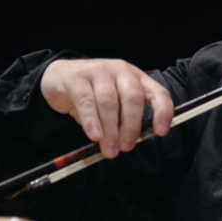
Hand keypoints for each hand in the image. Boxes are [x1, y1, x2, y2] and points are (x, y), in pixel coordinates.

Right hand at [40, 59, 173, 158]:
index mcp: (137, 78)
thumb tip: (129, 142)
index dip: (163, 112)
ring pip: (109, 101)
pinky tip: (94, 136)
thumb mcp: (115, 103)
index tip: (161, 132)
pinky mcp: (77, 78)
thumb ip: (124, 119)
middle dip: (132, 125)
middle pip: (133, 97)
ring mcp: (99, 71)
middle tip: (127, 146)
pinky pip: (86, 101)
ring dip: (111, 129)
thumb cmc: (93, 94)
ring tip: (109, 149)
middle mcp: (121, 71)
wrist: (59, 77)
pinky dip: (91, 121)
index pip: (158, 92)